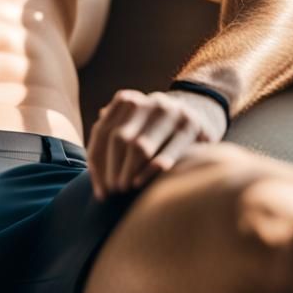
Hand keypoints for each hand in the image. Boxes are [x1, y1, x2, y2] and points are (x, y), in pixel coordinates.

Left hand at [86, 88, 226, 200]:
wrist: (200, 115)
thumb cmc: (157, 130)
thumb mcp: (133, 126)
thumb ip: (111, 139)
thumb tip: (92, 168)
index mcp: (128, 101)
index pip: (103, 132)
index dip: (97, 162)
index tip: (99, 188)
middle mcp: (148, 102)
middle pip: (119, 138)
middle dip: (112, 168)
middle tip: (112, 190)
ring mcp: (171, 111)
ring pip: (140, 146)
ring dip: (128, 172)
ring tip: (123, 190)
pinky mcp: (191, 125)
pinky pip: (166, 153)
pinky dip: (150, 171)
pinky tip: (140, 183)